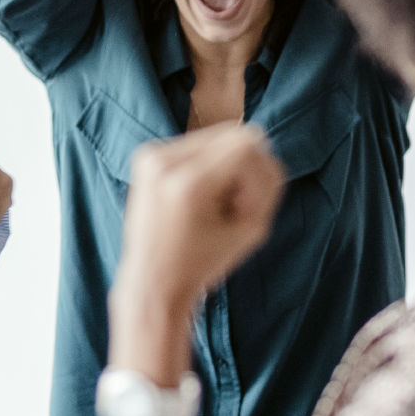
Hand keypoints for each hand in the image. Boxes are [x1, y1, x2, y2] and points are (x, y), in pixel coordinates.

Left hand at [115, 125, 285, 319]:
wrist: (152, 282)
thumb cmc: (204, 262)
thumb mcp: (253, 228)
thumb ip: (268, 181)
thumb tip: (262, 145)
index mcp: (187, 183)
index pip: (248, 145)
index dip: (258, 176)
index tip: (244, 208)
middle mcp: (163, 162)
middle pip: (233, 133)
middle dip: (244, 168)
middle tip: (231, 206)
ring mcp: (150, 156)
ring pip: (216, 136)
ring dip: (227, 165)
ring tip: (213, 203)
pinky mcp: (145, 156)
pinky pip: (196, 144)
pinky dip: (207, 166)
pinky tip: (197, 197)